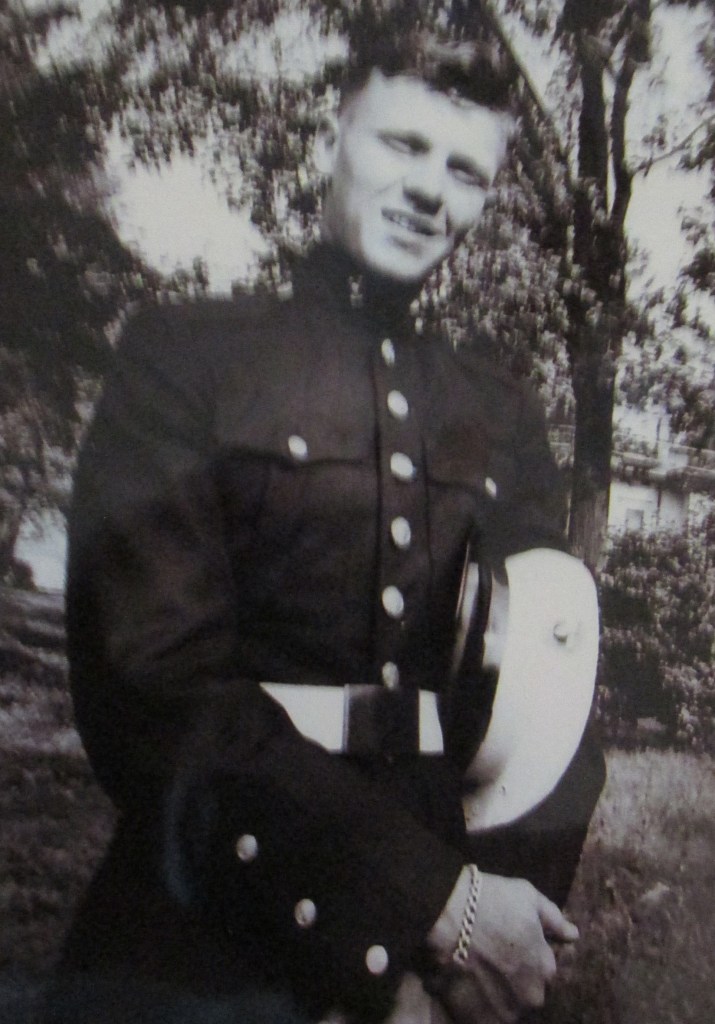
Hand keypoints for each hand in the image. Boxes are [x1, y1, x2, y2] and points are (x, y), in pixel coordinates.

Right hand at [426, 869, 578, 1023]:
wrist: (447, 915)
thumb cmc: (491, 901)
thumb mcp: (527, 896)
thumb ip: (554, 919)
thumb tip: (573, 935)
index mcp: (547, 968)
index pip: (543, 969)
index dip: (525, 955)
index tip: (507, 943)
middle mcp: (532, 996)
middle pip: (526, 991)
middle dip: (513, 979)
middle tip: (490, 958)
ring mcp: (506, 1011)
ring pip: (506, 1005)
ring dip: (496, 994)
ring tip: (475, 971)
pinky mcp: (480, 1021)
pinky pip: (484, 1017)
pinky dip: (477, 1006)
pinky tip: (465, 986)